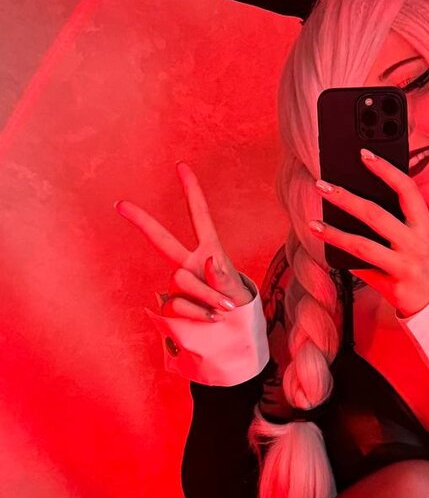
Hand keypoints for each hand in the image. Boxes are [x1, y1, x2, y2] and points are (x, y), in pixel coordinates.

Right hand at [114, 160, 252, 320]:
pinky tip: (211, 319)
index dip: (191, 191)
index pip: (199, 216)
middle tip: (121, 204)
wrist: (232, 330)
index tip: (181, 166)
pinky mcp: (170, 304)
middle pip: (162, 240)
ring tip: (223, 308)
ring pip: (181, 281)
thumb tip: (210, 259)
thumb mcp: (237, 288)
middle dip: (142, 222)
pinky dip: (198, 313)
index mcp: (209, 250)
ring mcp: (177, 284)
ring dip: (206, 295)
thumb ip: (224, 276)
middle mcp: (188, 263)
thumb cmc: (237, 302)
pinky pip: (178, 305)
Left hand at [309, 149, 428, 317]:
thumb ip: (403, 223)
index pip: (407, 190)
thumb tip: (362, 207)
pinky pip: (363, 272)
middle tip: (322, 185)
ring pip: (362, 246)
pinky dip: (345, 263)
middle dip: (346, 198)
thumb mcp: (427, 239)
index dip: (386, 170)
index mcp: (425, 226)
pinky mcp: (394, 288)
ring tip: (314, 223)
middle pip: (376, 215)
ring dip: (334, 234)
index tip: (364, 154)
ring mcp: (405, 266)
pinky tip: (329, 253)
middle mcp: (416, 244)